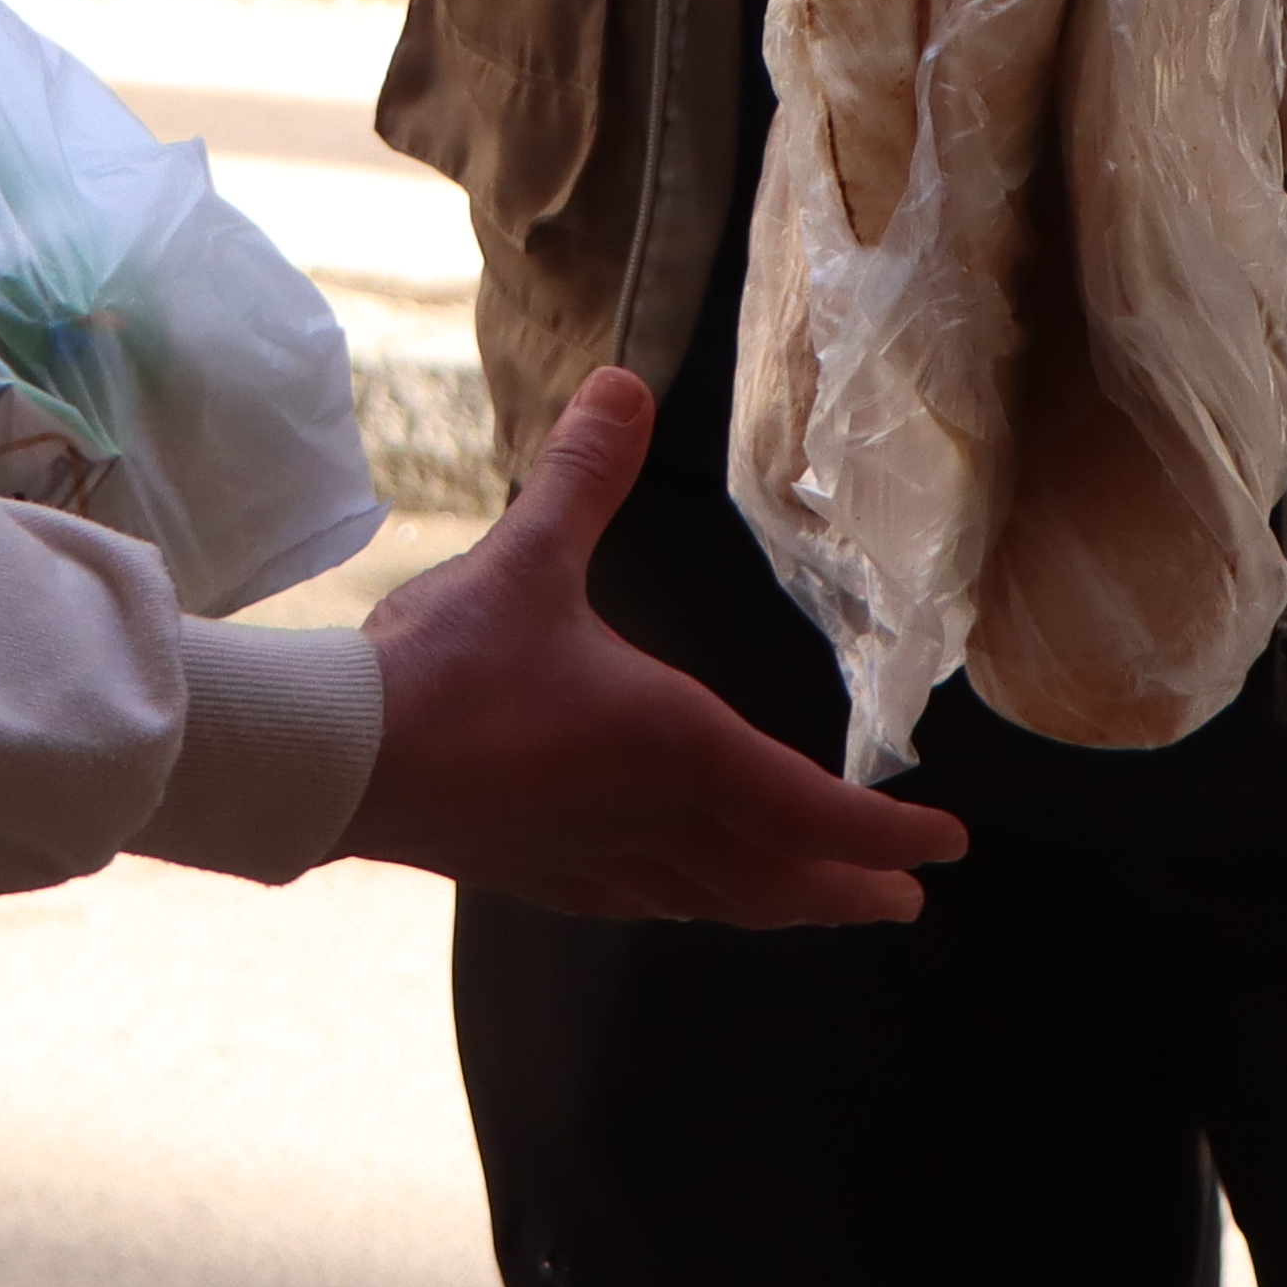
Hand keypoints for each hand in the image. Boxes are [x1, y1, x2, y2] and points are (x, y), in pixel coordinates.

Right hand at [348, 370, 968, 923]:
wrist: (341, 762)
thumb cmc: (444, 669)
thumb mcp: (527, 557)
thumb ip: (583, 474)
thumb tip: (626, 382)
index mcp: (673, 747)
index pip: (809, 806)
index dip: (883, 830)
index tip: (945, 846)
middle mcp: (649, 818)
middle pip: (773, 874)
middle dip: (845, 889)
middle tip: (902, 902)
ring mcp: (593, 859)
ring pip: (713, 897)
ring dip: (775, 903)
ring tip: (809, 904)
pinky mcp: (538, 874)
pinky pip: (645, 898)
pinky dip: (692, 897)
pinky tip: (672, 889)